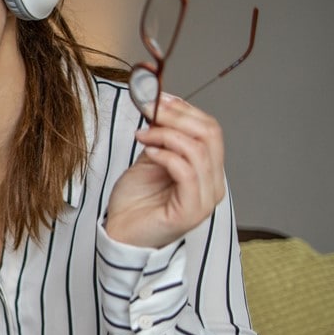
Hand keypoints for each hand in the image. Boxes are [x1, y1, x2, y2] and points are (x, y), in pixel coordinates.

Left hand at [106, 94, 225, 248]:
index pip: (210, 130)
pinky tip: (148, 152)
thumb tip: (161, 110)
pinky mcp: (190, 211)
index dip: (185, 110)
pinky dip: (167, 155)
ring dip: (167, 135)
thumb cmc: (134, 202)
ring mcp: (204, 199)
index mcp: (207, 171)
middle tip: (151, 110)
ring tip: (143, 135)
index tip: (159, 98)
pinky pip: (187, 172)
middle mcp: (213, 184)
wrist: (120, 235)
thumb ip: (161, 139)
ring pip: (199, 151)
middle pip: (210, 135)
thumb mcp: (149, 161)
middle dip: (178, 116)